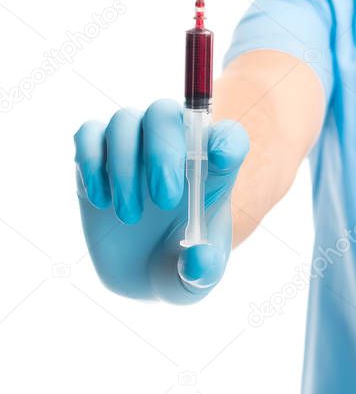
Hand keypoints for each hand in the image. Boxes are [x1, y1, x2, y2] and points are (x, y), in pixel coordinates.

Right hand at [73, 99, 248, 303]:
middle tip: (166, 200)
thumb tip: (198, 259)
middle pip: (167, 114)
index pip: (229, 137)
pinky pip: (89, 134)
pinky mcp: (98, 154)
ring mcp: (135, 144)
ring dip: (125, 167)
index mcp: (215, 167)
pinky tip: (101, 199)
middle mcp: (175, 144)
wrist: (142, 270)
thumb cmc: (182, 264)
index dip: (226, 141)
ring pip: (125, 121)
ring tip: (130, 215)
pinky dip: (91, 162)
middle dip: (164, 152)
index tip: (221, 160)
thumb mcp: (199, 278)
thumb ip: (204, 271)